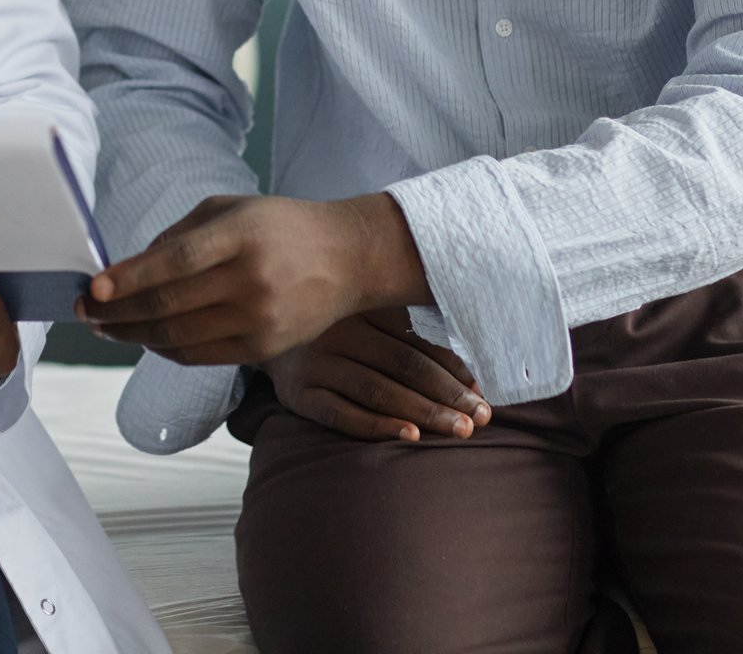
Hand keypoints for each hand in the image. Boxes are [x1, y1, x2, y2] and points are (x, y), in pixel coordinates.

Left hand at [78, 192, 432, 366]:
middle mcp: (251, 280)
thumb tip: (125, 270)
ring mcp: (259, 320)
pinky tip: (145, 338)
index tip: (94, 290)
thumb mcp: (231, 209)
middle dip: (117, 313)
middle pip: (169, 306)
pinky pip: (199, 356)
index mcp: (241, 236)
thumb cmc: (280, 226)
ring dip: (133, 335)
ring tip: (106, 328)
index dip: (129, 279)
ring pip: (178, 338)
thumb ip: (178, 236)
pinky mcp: (263, 349)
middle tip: (85, 312)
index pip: (174, 262)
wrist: (348, 259)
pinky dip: (164, 349)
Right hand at [264, 309, 490, 442]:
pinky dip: (377, 426)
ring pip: (378, 390)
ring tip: (459, 430)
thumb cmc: (330, 323)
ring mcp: (317, 363)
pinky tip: (409, 437)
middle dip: (447, 393)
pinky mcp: (298, 395)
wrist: (260, 326)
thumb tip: (467, 363)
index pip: (417, 338)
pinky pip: (341, 414)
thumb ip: (406, 323)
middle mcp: (339, 331)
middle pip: (404, 364)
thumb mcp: (362, 309)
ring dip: (423, 412)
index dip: (453, 365)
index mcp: (362, 305)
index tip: (482, 389)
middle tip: (481, 417)